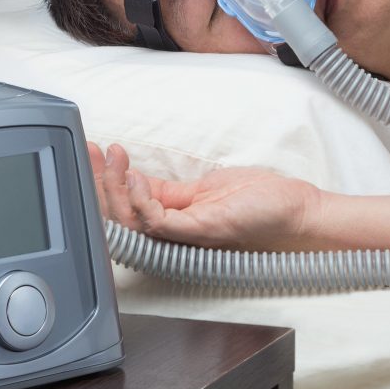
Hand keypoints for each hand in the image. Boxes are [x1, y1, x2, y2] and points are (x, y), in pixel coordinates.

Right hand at [87, 142, 323, 249]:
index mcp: (174, 223)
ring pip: (131, 223)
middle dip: (98, 184)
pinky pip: (158, 224)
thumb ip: (170, 192)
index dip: (103, 182)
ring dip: (114, 188)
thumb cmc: (261, 203)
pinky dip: (141, 201)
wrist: (299, 214)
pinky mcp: (201, 233)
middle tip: (90, 151)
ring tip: (113, 158)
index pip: (125, 206)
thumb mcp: (205, 190)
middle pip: (119, 219)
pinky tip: (136, 177)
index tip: (92, 152)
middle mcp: (175, 235)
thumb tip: (136, 179)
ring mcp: (186, 237)